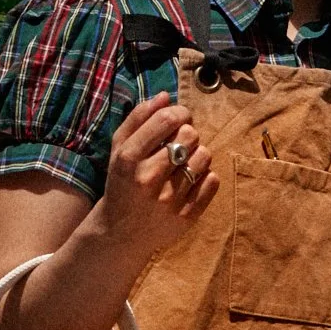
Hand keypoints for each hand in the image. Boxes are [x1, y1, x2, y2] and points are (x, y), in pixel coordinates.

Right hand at [93, 94, 219, 267]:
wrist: (119, 233)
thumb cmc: (121, 183)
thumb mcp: (118, 149)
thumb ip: (138, 118)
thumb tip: (166, 96)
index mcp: (128, 158)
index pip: (167, 120)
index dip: (180, 112)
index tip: (180, 117)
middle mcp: (147, 179)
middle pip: (189, 136)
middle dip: (188, 134)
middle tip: (181, 143)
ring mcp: (168, 201)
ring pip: (204, 157)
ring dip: (199, 154)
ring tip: (186, 162)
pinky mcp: (185, 218)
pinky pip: (212, 182)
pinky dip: (207, 176)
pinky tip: (192, 179)